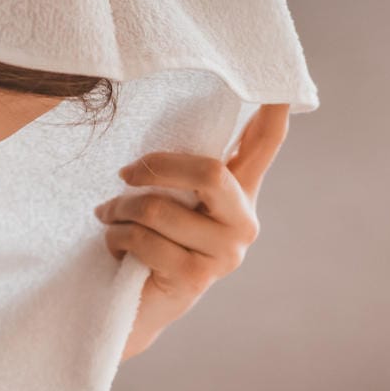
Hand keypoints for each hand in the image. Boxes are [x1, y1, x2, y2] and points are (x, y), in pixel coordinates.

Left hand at [96, 103, 290, 360]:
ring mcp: (224, 254)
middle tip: (123, 172)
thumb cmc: (151, 242)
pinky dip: (116, 237)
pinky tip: (114, 244)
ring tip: (108, 215)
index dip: (274, 113)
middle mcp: (244, 222)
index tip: (281, 83)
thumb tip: (168, 124)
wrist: (138, 307)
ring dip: (119, 209)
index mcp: (241, 193)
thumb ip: (181, 172)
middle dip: (156, 166)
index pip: (265, 146)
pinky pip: (144, 239)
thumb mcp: (170, 200)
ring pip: (159, 208)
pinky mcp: (196, 277)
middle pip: (209, 172)